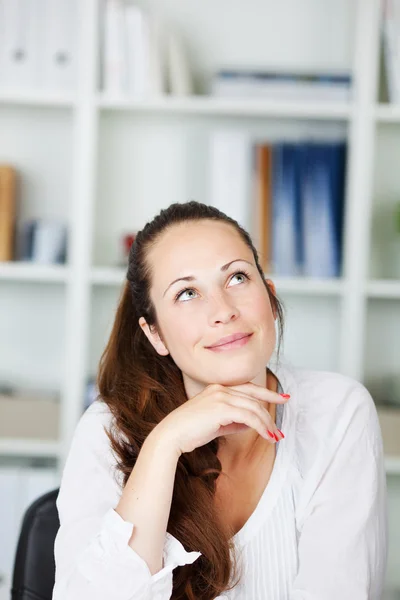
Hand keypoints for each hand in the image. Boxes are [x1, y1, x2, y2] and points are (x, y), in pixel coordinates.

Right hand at [153, 381, 289, 455]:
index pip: (248, 388)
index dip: (266, 393)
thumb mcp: (215, 424)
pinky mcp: (222, 408)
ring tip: (275, 436)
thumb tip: (251, 424)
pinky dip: (261, 427)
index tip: (281, 397)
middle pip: (254, 396)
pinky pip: (249, 417)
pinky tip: (266, 436)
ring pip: (254, 407)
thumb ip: (233, 421)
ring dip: (267, 423)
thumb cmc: (190, 431)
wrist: (172, 436)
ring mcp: (221, 396)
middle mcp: (220, 389)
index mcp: (217, 388)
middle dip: (271, 406)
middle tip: (283, 417)